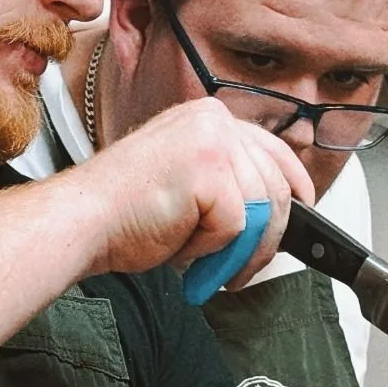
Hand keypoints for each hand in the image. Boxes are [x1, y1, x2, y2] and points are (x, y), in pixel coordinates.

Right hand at [75, 96, 313, 285]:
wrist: (84, 221)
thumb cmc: (124, 211)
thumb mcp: (187, 183)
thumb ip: (227, 181)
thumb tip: (274, 209)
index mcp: (207, 118)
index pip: (273, 149)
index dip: (294, 184)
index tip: (303, 208)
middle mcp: (214, 122)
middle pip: (275, 188)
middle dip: (264, 239)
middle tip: (238, 268)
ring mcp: (215, 144)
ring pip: (263, 212)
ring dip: (238, 252)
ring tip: (205, 264)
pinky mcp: (212, 173)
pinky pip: (238, 228)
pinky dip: (212, 250)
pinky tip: (181, 245)